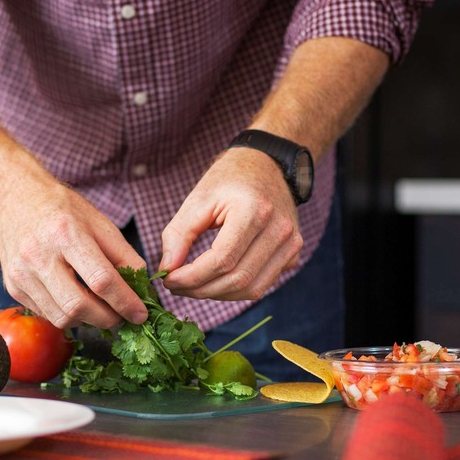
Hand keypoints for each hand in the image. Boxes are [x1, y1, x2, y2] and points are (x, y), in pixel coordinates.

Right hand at [0, 181, 147, 329]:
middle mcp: (38, 255)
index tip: (140, 314)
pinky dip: (68, 315)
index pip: (101, 280)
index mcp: (65, 233)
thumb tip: (142, 290)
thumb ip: (124, 256)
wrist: (17, 201)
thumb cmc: (63, 211)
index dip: (125, 302)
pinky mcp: (13, 287)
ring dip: (88, 321)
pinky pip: (47, 314)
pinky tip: (77, 301)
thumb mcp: (100, 223)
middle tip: (122, 317)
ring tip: (101, 310)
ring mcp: (21, 274)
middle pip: (78, 306)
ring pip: (61, 318)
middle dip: (108, 319)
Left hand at [159, 148, 301, 300]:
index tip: (168, 280)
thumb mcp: (198, 199)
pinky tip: (216, 279)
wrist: (267, 165)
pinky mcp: (292, 253)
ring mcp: (291, 243)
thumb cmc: (229, 180)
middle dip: (201, 290)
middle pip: (237, 279)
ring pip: (251, 289)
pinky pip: (261, 284)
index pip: (222, 260)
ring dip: (217, 294)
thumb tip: (167, 269)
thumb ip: (178, 235)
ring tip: (193, 286)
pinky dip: (235, 289)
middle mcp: (279, 229)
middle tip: (176, 287)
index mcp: (255, 210)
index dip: (192, 277)